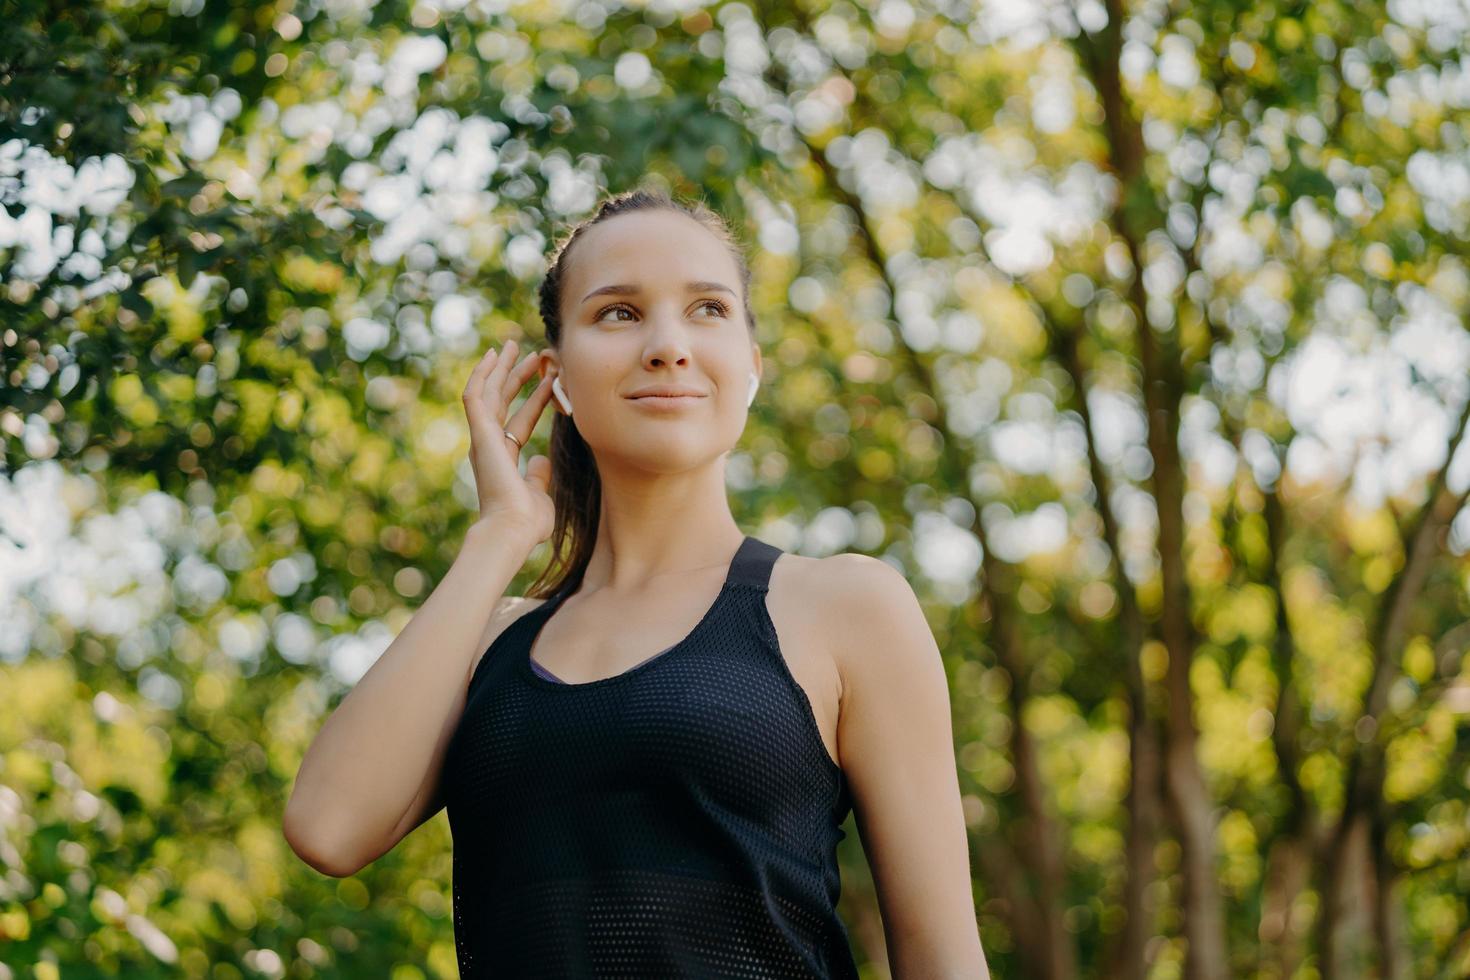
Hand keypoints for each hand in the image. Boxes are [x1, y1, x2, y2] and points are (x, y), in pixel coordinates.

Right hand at [461, 338, 557, 544]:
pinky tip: (492, 356)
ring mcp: (482, 438)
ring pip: (488, 393)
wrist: (511, 530)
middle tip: (530, 354)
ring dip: (501, 369)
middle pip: (501, 402)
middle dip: (515, 376)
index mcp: (502, 460)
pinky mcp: (479, 433)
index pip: (520, 421)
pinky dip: (482, 374)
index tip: (551, 380)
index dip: (536, 399)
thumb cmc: (526, 522)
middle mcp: (488, 446)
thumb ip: (538, 476)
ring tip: (513, 346)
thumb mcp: (539, 494)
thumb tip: (540, 460)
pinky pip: (475, 396)